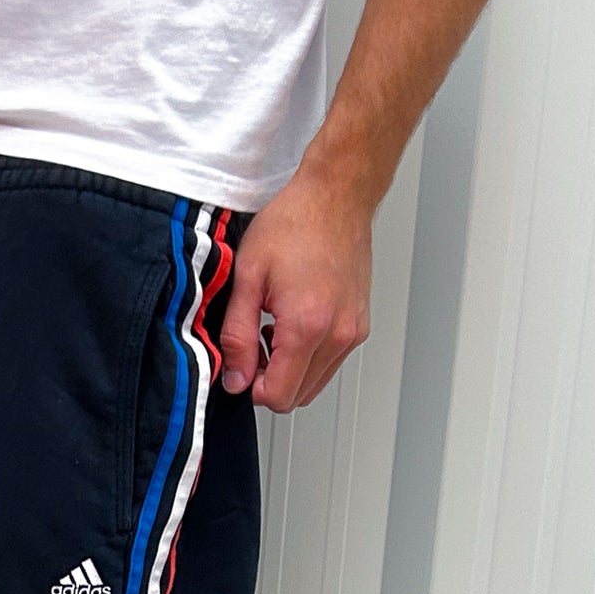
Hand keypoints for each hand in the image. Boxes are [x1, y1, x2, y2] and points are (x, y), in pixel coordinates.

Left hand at [218, 166, 371, 412]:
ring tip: (272, 331)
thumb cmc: (295, 224)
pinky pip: (330, 363)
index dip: (251, 388)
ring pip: (314, 384)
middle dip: (269, 381)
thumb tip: (234, 378)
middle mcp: (338, 334)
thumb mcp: (247, 278)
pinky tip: (292, 325)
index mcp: (308, 325)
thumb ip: (236, 336)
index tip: (241, 364)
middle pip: (298, 397)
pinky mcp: (360, 325)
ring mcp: (353, 331)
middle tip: (253, 345)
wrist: (336, 196)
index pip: (279, 396)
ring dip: (289, 370)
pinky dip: (307, 356)